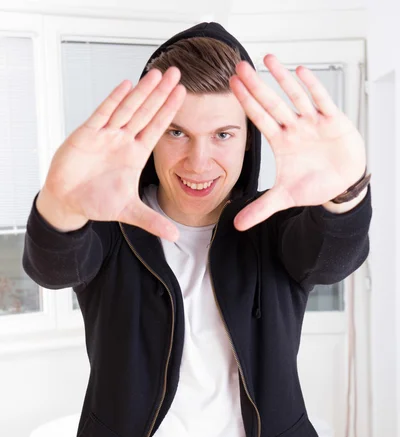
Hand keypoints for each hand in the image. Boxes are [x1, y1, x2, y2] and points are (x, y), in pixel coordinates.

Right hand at [42, 67, 185, 240]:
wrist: (68, 201)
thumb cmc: (96, 202)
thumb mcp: (129, 212)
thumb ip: (152, 221)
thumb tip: (175, 236)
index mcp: (135, 155)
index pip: (156, 129)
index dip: (169, 112)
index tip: (183, 95)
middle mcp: (123, 142)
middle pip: (146, 113)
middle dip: (161, 94)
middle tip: (177, 74)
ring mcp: (105, 136)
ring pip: (127, 109)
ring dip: (141, 92)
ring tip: (157, 73)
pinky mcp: (87, 135)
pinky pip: (103, 113)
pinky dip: (114, 100)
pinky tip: (126, 85)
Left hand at [229, 55, 366, 229]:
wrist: (341, 185)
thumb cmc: (314, 185)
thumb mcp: (285, 198)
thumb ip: (261, 208)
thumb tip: (237, 225)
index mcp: (281, 142)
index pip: (259, 118)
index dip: (246, 102)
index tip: (231, 85)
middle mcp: (294, 128)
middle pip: (272, 103)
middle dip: (256, 85)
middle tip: (239, 66)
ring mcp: (313, 122)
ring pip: (295, 96)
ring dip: (282, 78)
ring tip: (268, 58)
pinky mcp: (334, 121)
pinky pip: (322, 101)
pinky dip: (313, 88)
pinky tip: (301, 72)